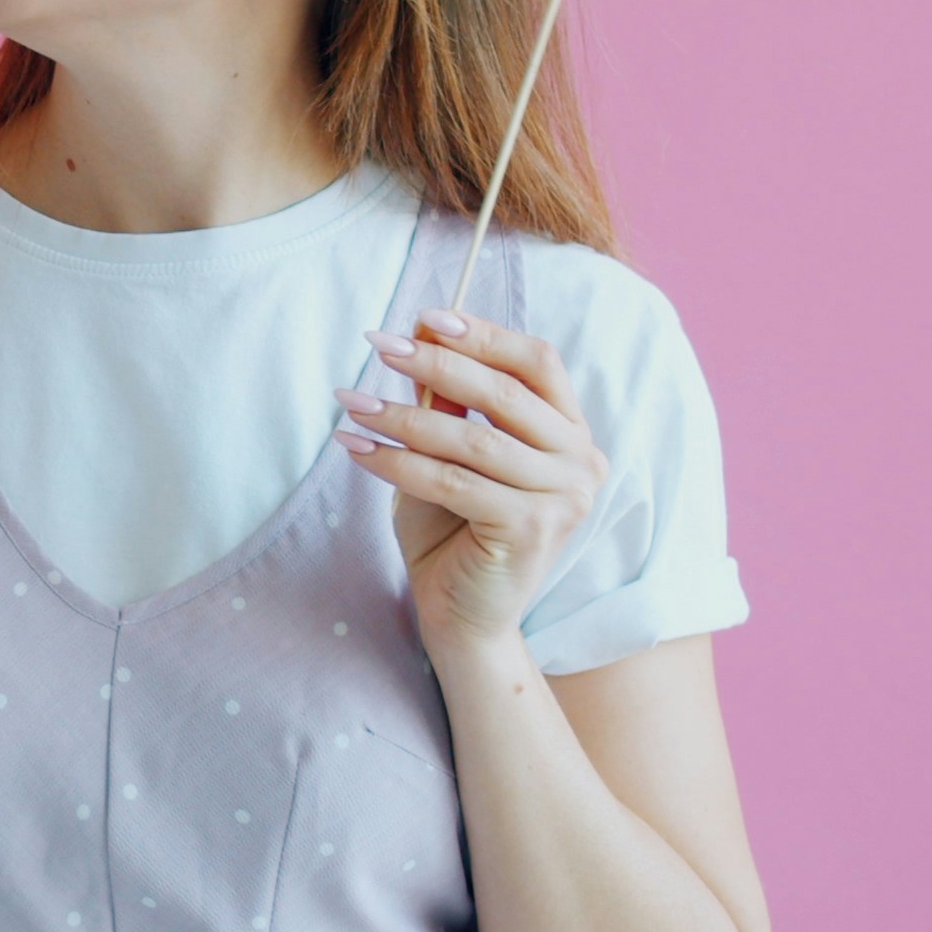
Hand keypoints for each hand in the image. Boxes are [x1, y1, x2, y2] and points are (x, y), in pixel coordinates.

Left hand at [338, 308, 608, 653]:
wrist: (462, 615)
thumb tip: (423, 328)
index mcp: (571, 433)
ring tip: (351, 402)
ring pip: (472, 439)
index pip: (539, 362)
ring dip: (402, 415)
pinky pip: (453, 482)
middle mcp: (581, 462)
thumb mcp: (449, 451)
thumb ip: (449, 401)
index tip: (426, 316)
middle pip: (505, 393)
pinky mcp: (531, 530)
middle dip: (435, 363)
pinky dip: (398, 463)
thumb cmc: (452, 529)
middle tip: (377, 344)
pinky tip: (358, 450)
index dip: (484, 334)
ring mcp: (564, 498)